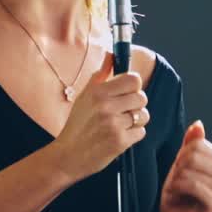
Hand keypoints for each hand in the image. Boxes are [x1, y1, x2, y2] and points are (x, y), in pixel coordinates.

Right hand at [51, 58, 149, 181]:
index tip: (128, 92)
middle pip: (142, 97)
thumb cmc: (77, 125)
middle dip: (137, 104)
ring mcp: (114, 124)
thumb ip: (100, 75)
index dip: (134, 86)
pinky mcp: (120, 142)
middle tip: (124, 111)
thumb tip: (111, 55)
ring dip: (136, 121)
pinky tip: (120, 136)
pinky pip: (141, 132)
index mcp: (98, 92)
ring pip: (143, 115)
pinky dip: (133, 135)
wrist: (67, 156)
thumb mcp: (84, 96)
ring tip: (122, 124)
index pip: (133, 79)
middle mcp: (106, 106)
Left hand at [159, 121, 211, 211]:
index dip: (182, 153)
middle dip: (179, 166)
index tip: (180, 168)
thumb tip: (198, 124)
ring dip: (177, 178)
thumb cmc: (180, 190)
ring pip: (192, 170)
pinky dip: (179, 187)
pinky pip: (194, 185)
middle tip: (177, 180)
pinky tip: (177, 193)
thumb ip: (191, 143)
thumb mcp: (182, 162)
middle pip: (194, 155)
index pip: (198, 144)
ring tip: (178, 188)